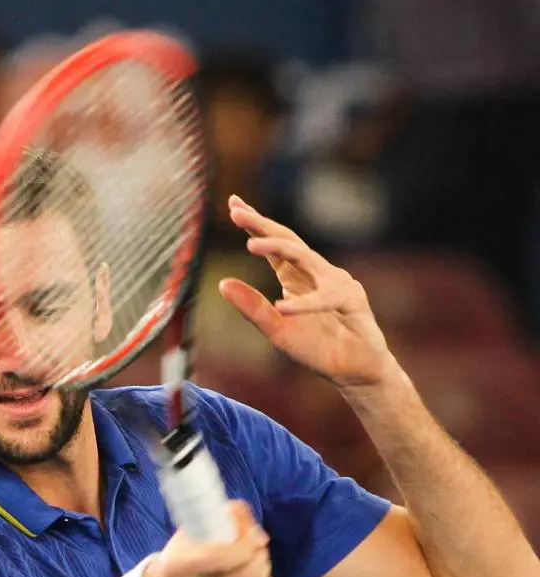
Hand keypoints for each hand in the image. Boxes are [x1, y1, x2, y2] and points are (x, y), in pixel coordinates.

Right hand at [143, 500, 274, 576]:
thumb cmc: (183, 559)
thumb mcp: (190, 533)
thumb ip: (220, 518)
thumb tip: (251, 526)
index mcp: (173, 564)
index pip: (221, 557)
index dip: (247, 544)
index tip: (254, 536)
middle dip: (259, 558)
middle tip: (260, 550)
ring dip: (263, 573)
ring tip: (259, 564)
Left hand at [219, 197, 393, 391]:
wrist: (356, 371)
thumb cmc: (318, 349)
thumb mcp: (277, 330)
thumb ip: (252, 308)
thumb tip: (222, 284)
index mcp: (296, 278)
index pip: (275, 245)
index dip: (256, 225)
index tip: (234, 204)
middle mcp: (316, 273)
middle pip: (288, 241)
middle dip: (263, 225)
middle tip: (236, 211)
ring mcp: (337, 283)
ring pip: (305, 259)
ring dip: (278, 249)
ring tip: (250, 245)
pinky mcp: (352, 301)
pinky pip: (325, 299)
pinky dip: (304, 305)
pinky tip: (282, 308)